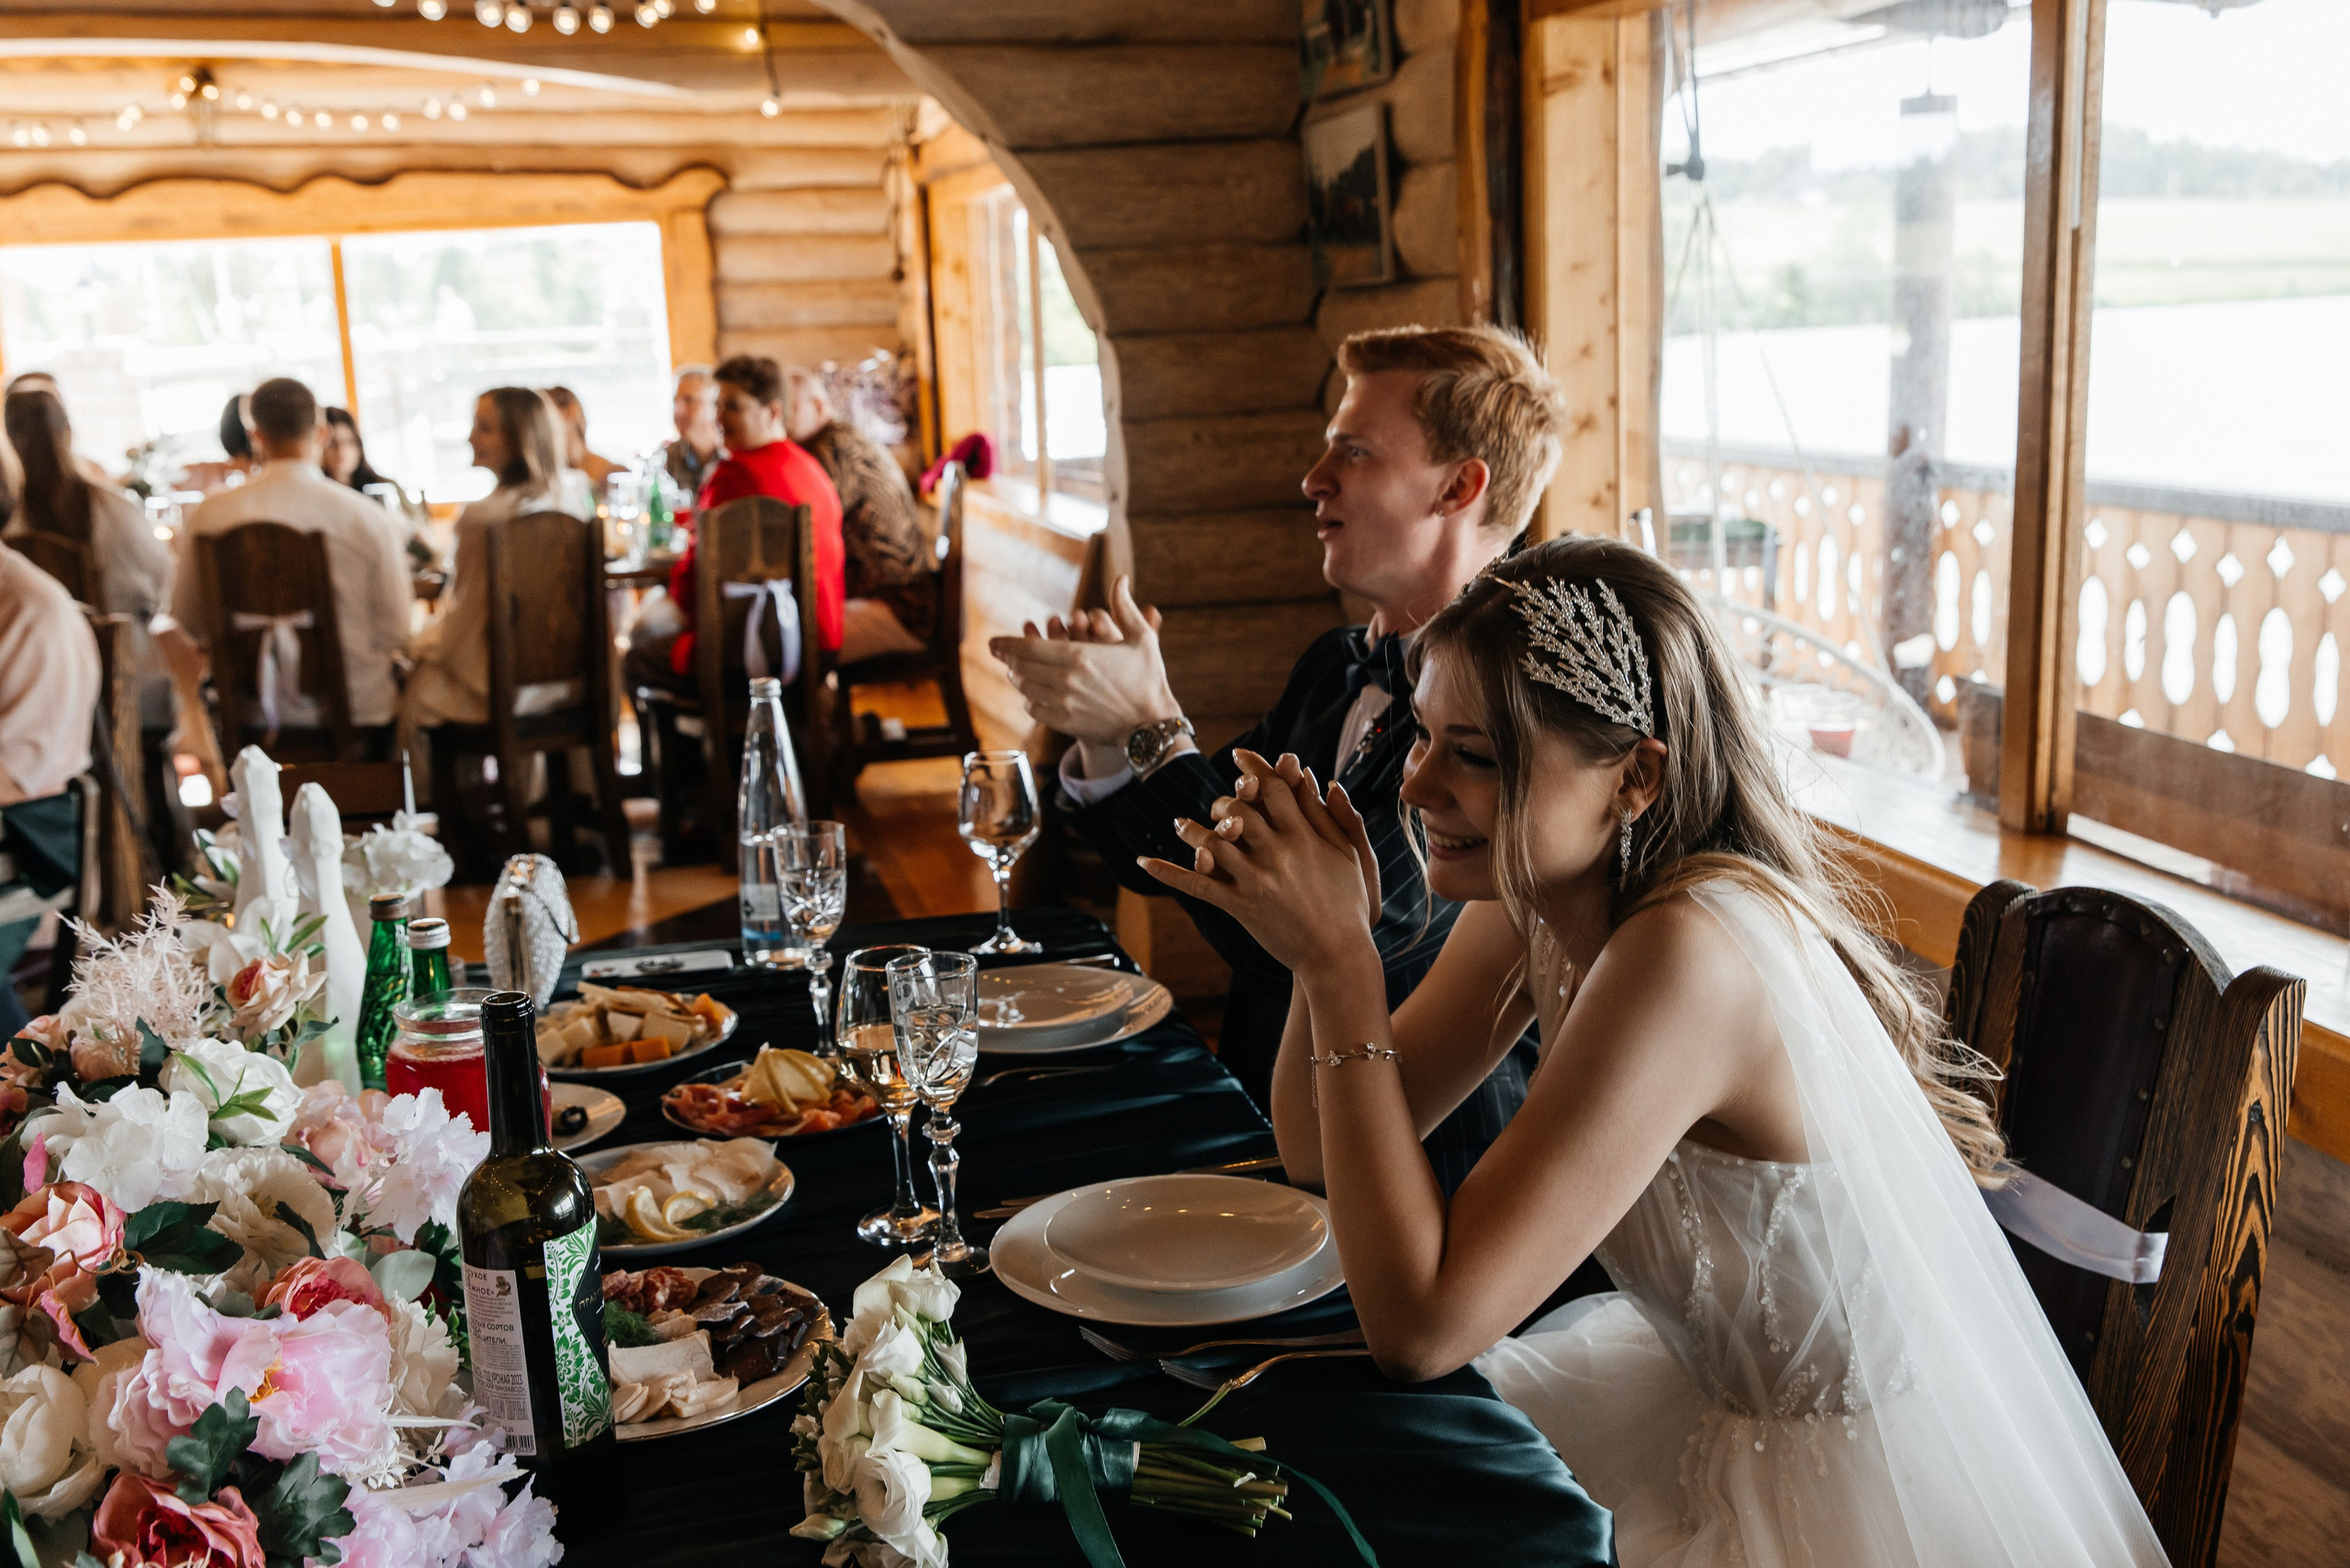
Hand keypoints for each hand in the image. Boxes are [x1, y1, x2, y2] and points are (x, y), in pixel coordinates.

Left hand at [986, 575, 1180, 747]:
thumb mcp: (1141, 638)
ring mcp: (1063, 704)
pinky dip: (1029, 700)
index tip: (993, 642)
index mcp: (1078, 656)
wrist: (1152, 723)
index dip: (1007, 644)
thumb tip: (1121, 579)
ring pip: (1026, 688)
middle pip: (1022, 667)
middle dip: (1006, 658)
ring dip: (1017, 678)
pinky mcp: (1065, 724)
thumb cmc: (1148, 678)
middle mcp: (1065, 680)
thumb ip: (1125, 607)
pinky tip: (1031, 694)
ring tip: (1014, 671)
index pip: (1029, 648)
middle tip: (997, 652)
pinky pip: (1035, 710)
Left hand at [1142, 750, 1382, 970]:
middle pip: (1239, 810)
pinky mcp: (1241, 907)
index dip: (1255, 770)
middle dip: (1225, 802)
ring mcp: (1256, 880)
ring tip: (1180, 824)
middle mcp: (1278, 853)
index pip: (1273, 789)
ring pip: (1213, 843)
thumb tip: (1324, 779)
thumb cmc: (1349, 904)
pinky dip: (1169, 873)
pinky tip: (1144, 862)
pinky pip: (1199, 886)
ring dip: (1192, 830)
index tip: (1240, 757)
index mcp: (1305, 836)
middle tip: (1220, 804)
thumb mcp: (1353, 855)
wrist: (1338, 955)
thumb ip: (1339, 816)